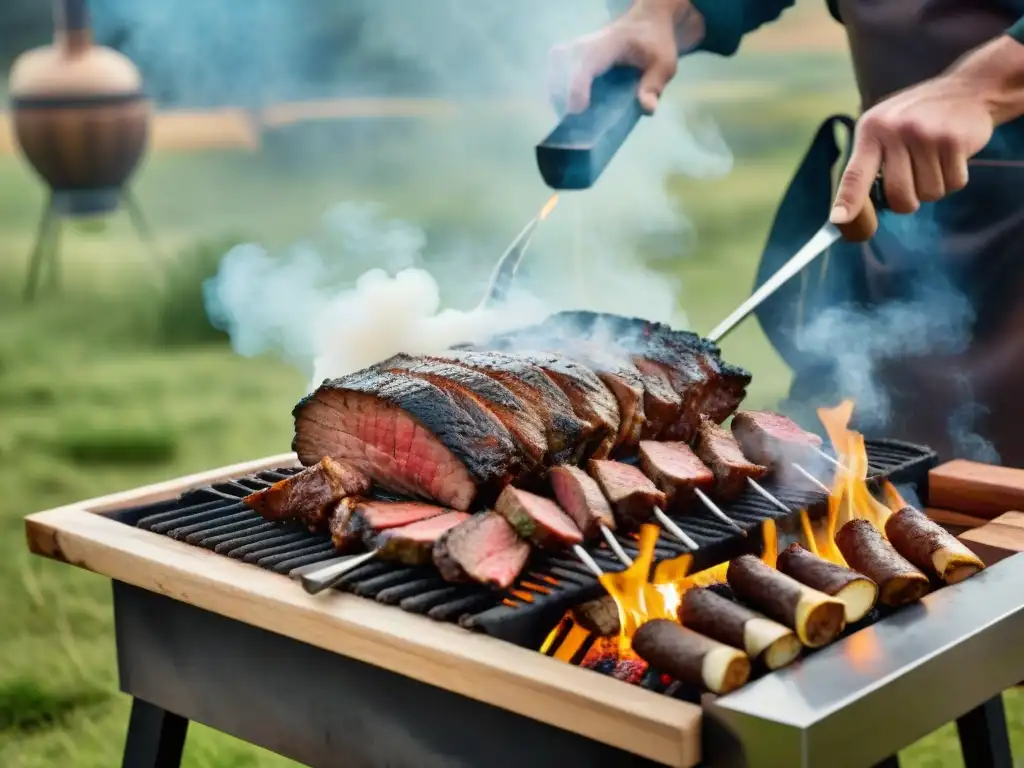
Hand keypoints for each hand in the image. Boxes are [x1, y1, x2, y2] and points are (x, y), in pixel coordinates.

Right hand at [548, 0, 702, 114]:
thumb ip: (654, 85)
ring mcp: (572, 52)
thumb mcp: (663, 63)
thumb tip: (647, 109)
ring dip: (560, 101)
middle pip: (559, 75)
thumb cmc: (653, 42)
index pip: (583, 68)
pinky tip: (572, 112)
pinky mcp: (568, 60)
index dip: (576, 91)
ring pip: (552, 78)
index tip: (578, 114)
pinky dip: (560, 96)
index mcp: (605, 45)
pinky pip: (554, 79)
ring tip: (573, 122)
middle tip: (576, 125)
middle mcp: (582, 47)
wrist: (645, 22)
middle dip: (563, 102)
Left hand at [830, 45, 1020, 224]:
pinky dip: (955, 178)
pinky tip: (952, 156)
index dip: (847, 200)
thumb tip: (852, 212)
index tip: (839, 220)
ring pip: (929, 193)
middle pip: (898, 195)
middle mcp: (895, 131)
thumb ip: (868, 162)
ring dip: (934, 186)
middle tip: (914, 182)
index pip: (855, 173)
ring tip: (935, 160)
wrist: (968, 89)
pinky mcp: (954, 141)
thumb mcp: (883, 128)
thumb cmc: (916, 117)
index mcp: (871, 130)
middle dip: (907, 202)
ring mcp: (926, 135)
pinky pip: (954, 183)